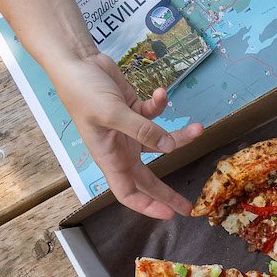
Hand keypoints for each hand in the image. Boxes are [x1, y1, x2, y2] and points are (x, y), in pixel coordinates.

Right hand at [51, 53, 202, 218]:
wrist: (77, 62)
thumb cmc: (84, 92)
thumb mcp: (112, 113)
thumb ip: (142, 130)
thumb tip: (169, 147)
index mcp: (109, 156)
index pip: (127, 192)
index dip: (147, 206)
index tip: (169, 214)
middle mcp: (120, 148)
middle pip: (147, 178)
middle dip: (167, 192)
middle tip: (189, 205)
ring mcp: (129, 130)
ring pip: (160, 143)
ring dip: (179, 137)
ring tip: (198, 129)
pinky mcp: (135, 111)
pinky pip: (154, 115)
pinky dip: (160, 105)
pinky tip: (162, 93)